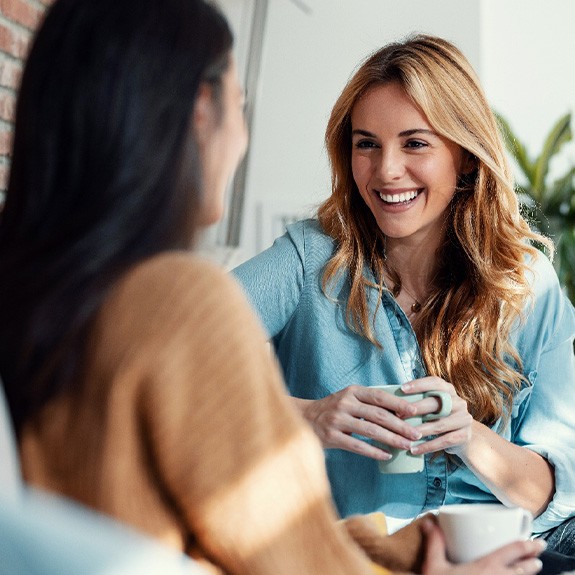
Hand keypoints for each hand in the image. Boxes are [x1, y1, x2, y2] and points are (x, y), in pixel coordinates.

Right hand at [297, 385, 422, 458]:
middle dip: (400, 425)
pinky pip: (358, 445)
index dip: (398, 403)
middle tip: (416, 434)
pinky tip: (387, 455)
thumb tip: (400, 412)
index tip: (415, 412)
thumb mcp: (348, 399)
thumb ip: (368, 404)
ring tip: (406, 446)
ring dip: (392, 439)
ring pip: (371, 430)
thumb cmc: (333, 410)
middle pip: (378, 414)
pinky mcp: (332, 436)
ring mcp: (337, 420)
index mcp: (351, 391)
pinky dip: (374, 451)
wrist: (303, 419)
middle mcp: (344, 403)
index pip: (379, 396)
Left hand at [400, 376, 473, 457]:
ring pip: (439, 424)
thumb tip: (389, 400)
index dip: (419, 384)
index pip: (435, 382)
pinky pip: (444, 441)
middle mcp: (459, 402)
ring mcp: (464, 418)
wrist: (462, 436)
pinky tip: (414, 449)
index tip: (402, 389)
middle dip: (415, 409)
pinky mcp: (465, 435)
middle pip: (436, 403)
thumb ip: (418, 400)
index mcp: (449, 390)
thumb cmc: (438, 417)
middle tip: (398, 415)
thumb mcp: (432, 406)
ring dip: (420, 431)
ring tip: (404, 436)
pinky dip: (427, 446)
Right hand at [421, 518, 544, 574]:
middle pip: (524, 569)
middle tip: (538, 554)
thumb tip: (430, 523)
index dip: (527, 545)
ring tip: (534, 568)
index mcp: (485, 567)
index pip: (512, 552)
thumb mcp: (434, 566)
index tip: (536, 542)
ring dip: (529, 574)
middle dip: (533, 560)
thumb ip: (435, 543)